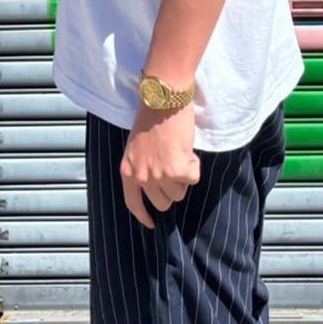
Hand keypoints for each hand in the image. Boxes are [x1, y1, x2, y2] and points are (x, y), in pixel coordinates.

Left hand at [119, 100, 200, 228]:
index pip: (133, 204)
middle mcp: (142, 177)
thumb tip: (157, 185)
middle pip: (163, 202)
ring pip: (180, 193)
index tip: (152, 224)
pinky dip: (194, 166)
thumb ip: (142, 167)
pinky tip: (187, 149)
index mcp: (127, 171)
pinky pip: (193, 178)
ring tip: (179, 153)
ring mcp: (159, 175)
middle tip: (175, 167)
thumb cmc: (151, 117)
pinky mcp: (177, 170)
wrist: (163, 99)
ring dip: (183, 176)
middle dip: (172, 188)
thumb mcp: (136, 147)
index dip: (144, 215)